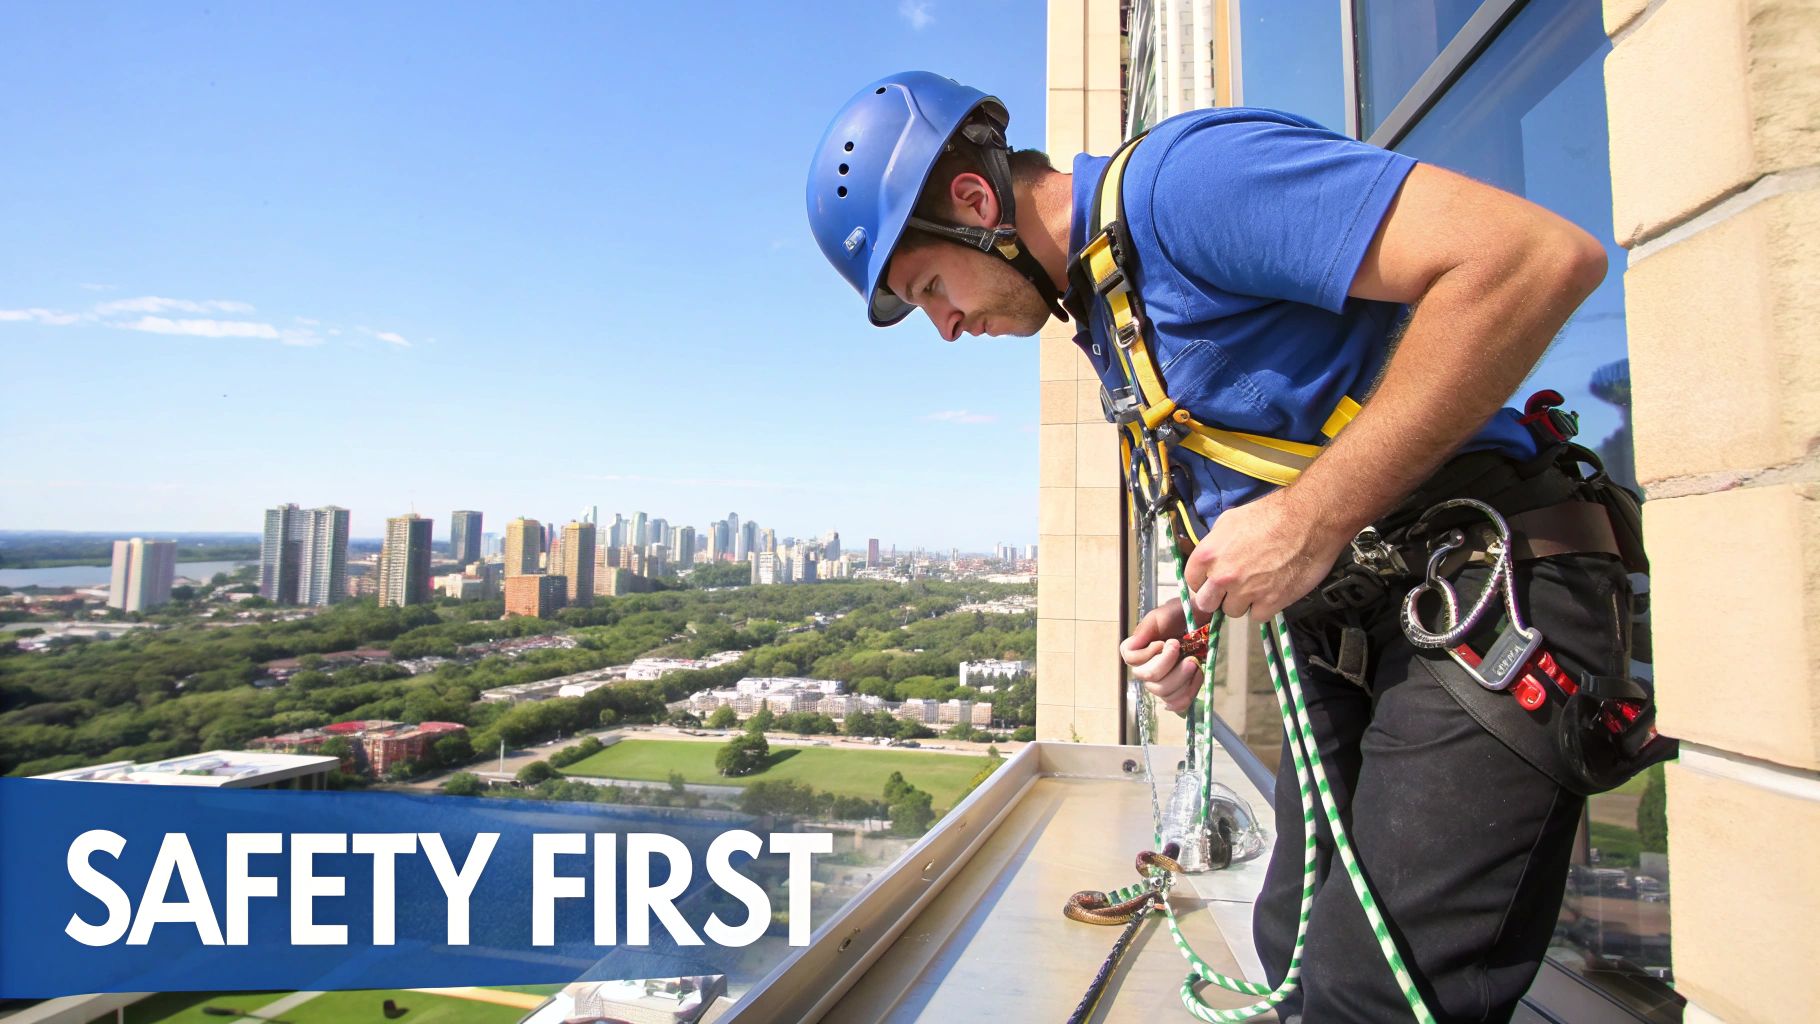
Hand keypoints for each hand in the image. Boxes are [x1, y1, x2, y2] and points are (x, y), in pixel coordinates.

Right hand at [1119, 601, 1200, 712]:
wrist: (1202, 619)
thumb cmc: (1180, 615)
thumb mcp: (1161, 615)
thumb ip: (1146, 629)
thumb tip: (1132, 646)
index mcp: (1139, 650)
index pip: (1131, 660)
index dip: (1146, 655)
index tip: (1164, 642)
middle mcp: (1147, 668)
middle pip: (1149, 680)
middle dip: (1168, 665)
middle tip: (1182, 647)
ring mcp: (1163, 682)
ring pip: (1164, 693)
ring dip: (1182, 677)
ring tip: (1194, 661)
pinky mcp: (1179, 690)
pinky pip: (1178, 704)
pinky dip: (1189, 692)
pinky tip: (1196, 676)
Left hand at [1182, 487, 1349, 623]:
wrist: (1308, 520)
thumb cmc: (1271, 514)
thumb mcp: (1230, 521)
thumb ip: (1214, 545)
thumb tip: (1211, 560)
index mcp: (1208, 555)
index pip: (1192, 582)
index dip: (1204, 581)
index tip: (1213, 580)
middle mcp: (1222, 577)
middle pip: (1207, 603)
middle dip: (1218, 597)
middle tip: (1234, 587)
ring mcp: (1245, 592)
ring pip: (1232, 611)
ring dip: (1242, 602)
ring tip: (1258, 585)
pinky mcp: (1270, 603)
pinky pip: (1257, 616)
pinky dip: (1264, 607)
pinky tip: (1272, 591)